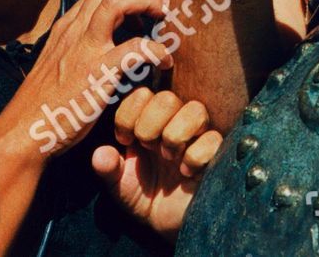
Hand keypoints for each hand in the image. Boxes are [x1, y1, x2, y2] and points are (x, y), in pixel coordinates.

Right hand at [2, 0, 171, 160]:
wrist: (22, 134)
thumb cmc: (44, 105)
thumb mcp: (59, 63)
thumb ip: (80, 47)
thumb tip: (109, 41)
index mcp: (67, 28)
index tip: (144, 9)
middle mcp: (74, 32)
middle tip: (160, 8)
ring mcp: (84, 51)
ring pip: (117, 3)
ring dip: (148, 2)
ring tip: (164, 19)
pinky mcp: (96, 75)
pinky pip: (135, 49)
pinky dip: (157, 50)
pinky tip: (165, 61)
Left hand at [94, 87, 222, 240]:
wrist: (168, 223)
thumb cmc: (144, 197)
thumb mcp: (120, 185)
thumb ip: (108, 169)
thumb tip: (101, 154)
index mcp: (148, 121)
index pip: (141, 94)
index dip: (129, 115)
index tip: (126, 139)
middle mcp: (174, 122)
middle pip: (167, 98)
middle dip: (151, 125)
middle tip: (149, 148)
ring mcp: (198, 136)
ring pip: (195, 110)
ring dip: (175, 135)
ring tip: (169, 158)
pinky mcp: (217, 153)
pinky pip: (213, 140)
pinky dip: (195, 157)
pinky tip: (187, 173)